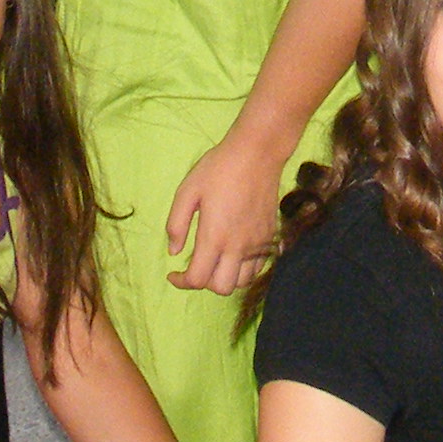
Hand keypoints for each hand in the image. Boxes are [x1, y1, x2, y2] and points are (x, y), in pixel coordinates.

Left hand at [164, 127, 289, 295]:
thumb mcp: (187, 191)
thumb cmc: (218, 168)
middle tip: (196, 265)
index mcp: (214, 236)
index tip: (173, 274)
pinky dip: (243, 270)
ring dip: (225, 278)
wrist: (258, 153)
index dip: (181, 282)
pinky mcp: (269, 237)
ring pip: (241, 282)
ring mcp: (257, 244)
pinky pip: (257, 268)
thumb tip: (173, 251)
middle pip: (221, 288)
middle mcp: (238, 246)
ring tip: (215, 261)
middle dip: (204, 283)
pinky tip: (233, 254)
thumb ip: (176, 224)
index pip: (198, 279)